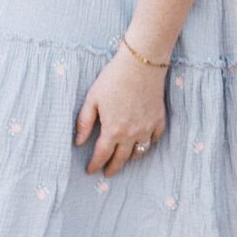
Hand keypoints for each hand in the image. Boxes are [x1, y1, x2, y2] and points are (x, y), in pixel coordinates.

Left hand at [75, 47, 167, 177]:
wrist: (141, 64)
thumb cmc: (113, 79)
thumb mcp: (92, 99)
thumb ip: (84, 122)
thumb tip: (78, 142)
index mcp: (112, 130)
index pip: (102, 155)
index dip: (95, 165)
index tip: (91, 170)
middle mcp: (131, 134)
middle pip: (121, 158)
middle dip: (113, 167)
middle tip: (108, 172)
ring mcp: (147, 128)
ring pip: (139, 152)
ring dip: (130, 158)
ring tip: (124, 159)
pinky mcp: (159, 119)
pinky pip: (154, 139)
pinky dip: (147, 144)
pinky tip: (142, 143)